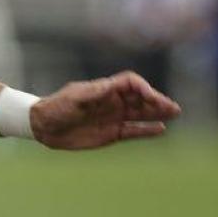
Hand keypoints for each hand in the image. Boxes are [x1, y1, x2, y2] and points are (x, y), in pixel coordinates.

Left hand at [30, 71, 179, 150]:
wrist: (43, 126)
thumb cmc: (56, 107)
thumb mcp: (73, 98)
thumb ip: (93, 93)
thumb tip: (110, 86)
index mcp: (104, 89)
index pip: (130, 83)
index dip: (143, 87)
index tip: (150, 95)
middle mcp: (112, 101)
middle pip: (140, 98)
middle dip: (157, 101)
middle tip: (173, 107)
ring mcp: (113, 117)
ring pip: (141, 114)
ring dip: (157, 113)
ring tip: (175, 114)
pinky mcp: (111, 133)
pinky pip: (133, 131)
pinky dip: (147, 130)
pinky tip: (161, 129)